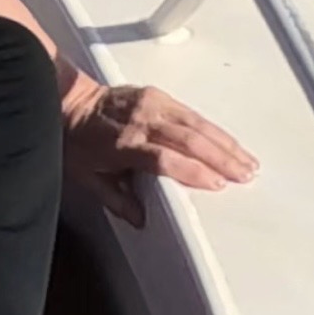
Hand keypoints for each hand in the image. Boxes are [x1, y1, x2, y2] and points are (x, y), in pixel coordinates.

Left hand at [66, 77, 257, 219]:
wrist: (67, 99)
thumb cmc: (75, 139)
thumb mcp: (86, 176)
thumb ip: (116, 199)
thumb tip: (140, 219)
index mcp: (123, 144)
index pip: (165, 159)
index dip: (192, 171)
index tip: (216, 183)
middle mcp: (141, 121)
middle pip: (189, 140)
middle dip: (222, 159)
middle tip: (244, 175)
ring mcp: (151, 105)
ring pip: (196, 124)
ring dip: (224, 144)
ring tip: (246, 161)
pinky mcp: (157, 95)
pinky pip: (191, 113)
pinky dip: (213, 129)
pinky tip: (228, 142)